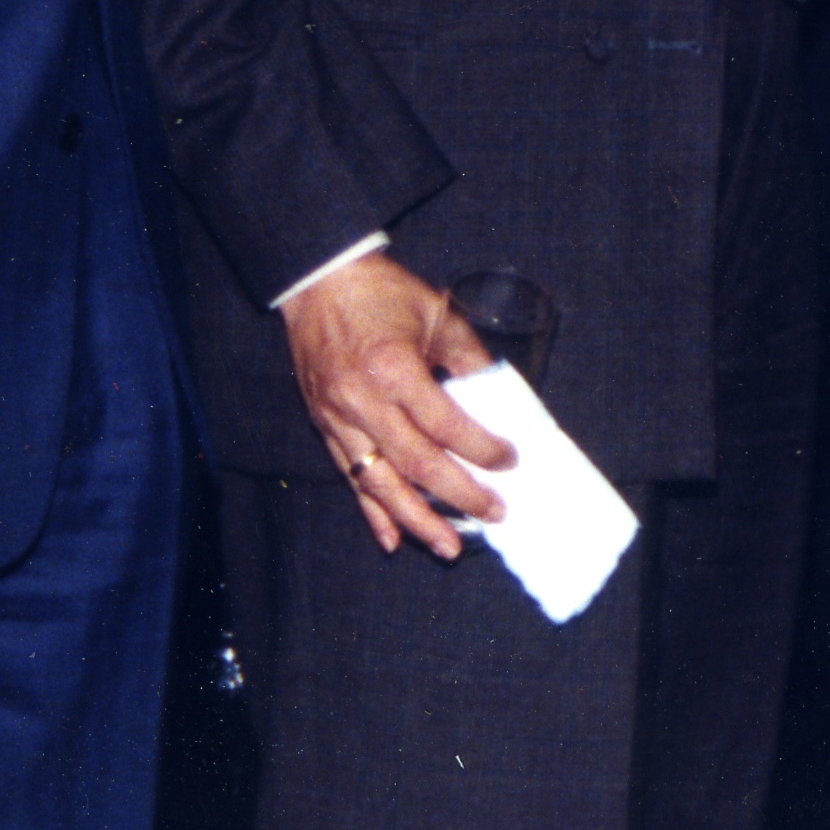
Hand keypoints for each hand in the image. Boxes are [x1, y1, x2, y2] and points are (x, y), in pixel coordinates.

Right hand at [280, 256, 515, 557]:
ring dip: (415, 520)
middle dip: (458, 495)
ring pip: (379, 483)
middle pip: (416, 464)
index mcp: (394, 369)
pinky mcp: (323, 427)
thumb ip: (469, 357)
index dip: (481, 448)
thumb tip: (503, 396)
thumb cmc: (382, 292)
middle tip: (493, 513)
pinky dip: (372, 511)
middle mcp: (362, 401)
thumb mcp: (438, 313)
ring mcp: (338, 419)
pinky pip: (349, 478)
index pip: (445, 425)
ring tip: (448, 546)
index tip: (510, 462)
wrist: (319, 283)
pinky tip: (392, 538)